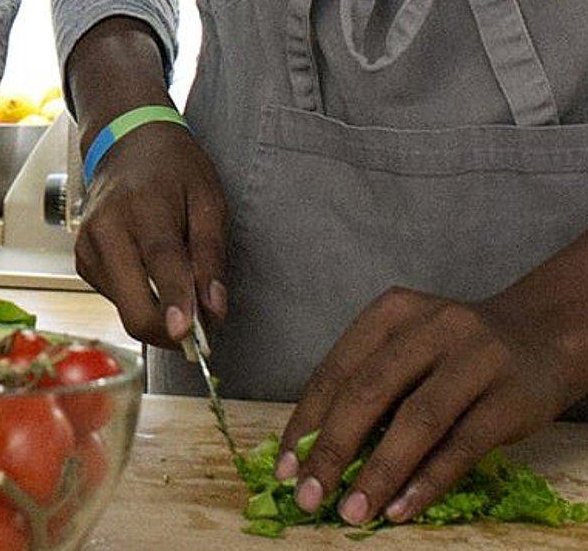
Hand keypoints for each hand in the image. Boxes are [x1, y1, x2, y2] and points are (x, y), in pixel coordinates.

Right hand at [73, 120, 228, 348]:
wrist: (126, 142)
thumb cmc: (173, 168)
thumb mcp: (208, 199)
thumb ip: (211, 255)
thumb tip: (214, 309)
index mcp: (143, 205)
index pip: (160, 261)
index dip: (176, 302)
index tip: (189, 335)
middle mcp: (106, 227)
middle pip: (134, 305)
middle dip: (171, 331)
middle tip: (203, 329)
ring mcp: (88, 245)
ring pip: (126, 310)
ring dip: (158, 314)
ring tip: (178, 284)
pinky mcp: (82, 259)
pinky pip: (116, 299)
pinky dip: (140, 297)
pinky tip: (150, 270)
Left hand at [277, 279, 587, 525]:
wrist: (538, 338)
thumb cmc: (454, 351)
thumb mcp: (408, 346)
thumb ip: (369, 383)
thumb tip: (316, 448)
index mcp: (391, 312)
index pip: (336, 369)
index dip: (307, 420)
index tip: (285, 465)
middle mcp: (430, 328)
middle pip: (369, 392)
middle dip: (333, 449)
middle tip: (309, 494)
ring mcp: (473, 360)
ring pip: (416, 421)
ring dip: (378, 472)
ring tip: (353, 510)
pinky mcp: (508, 399)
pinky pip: (462, 446)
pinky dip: (427, 481)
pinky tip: (400, 508)